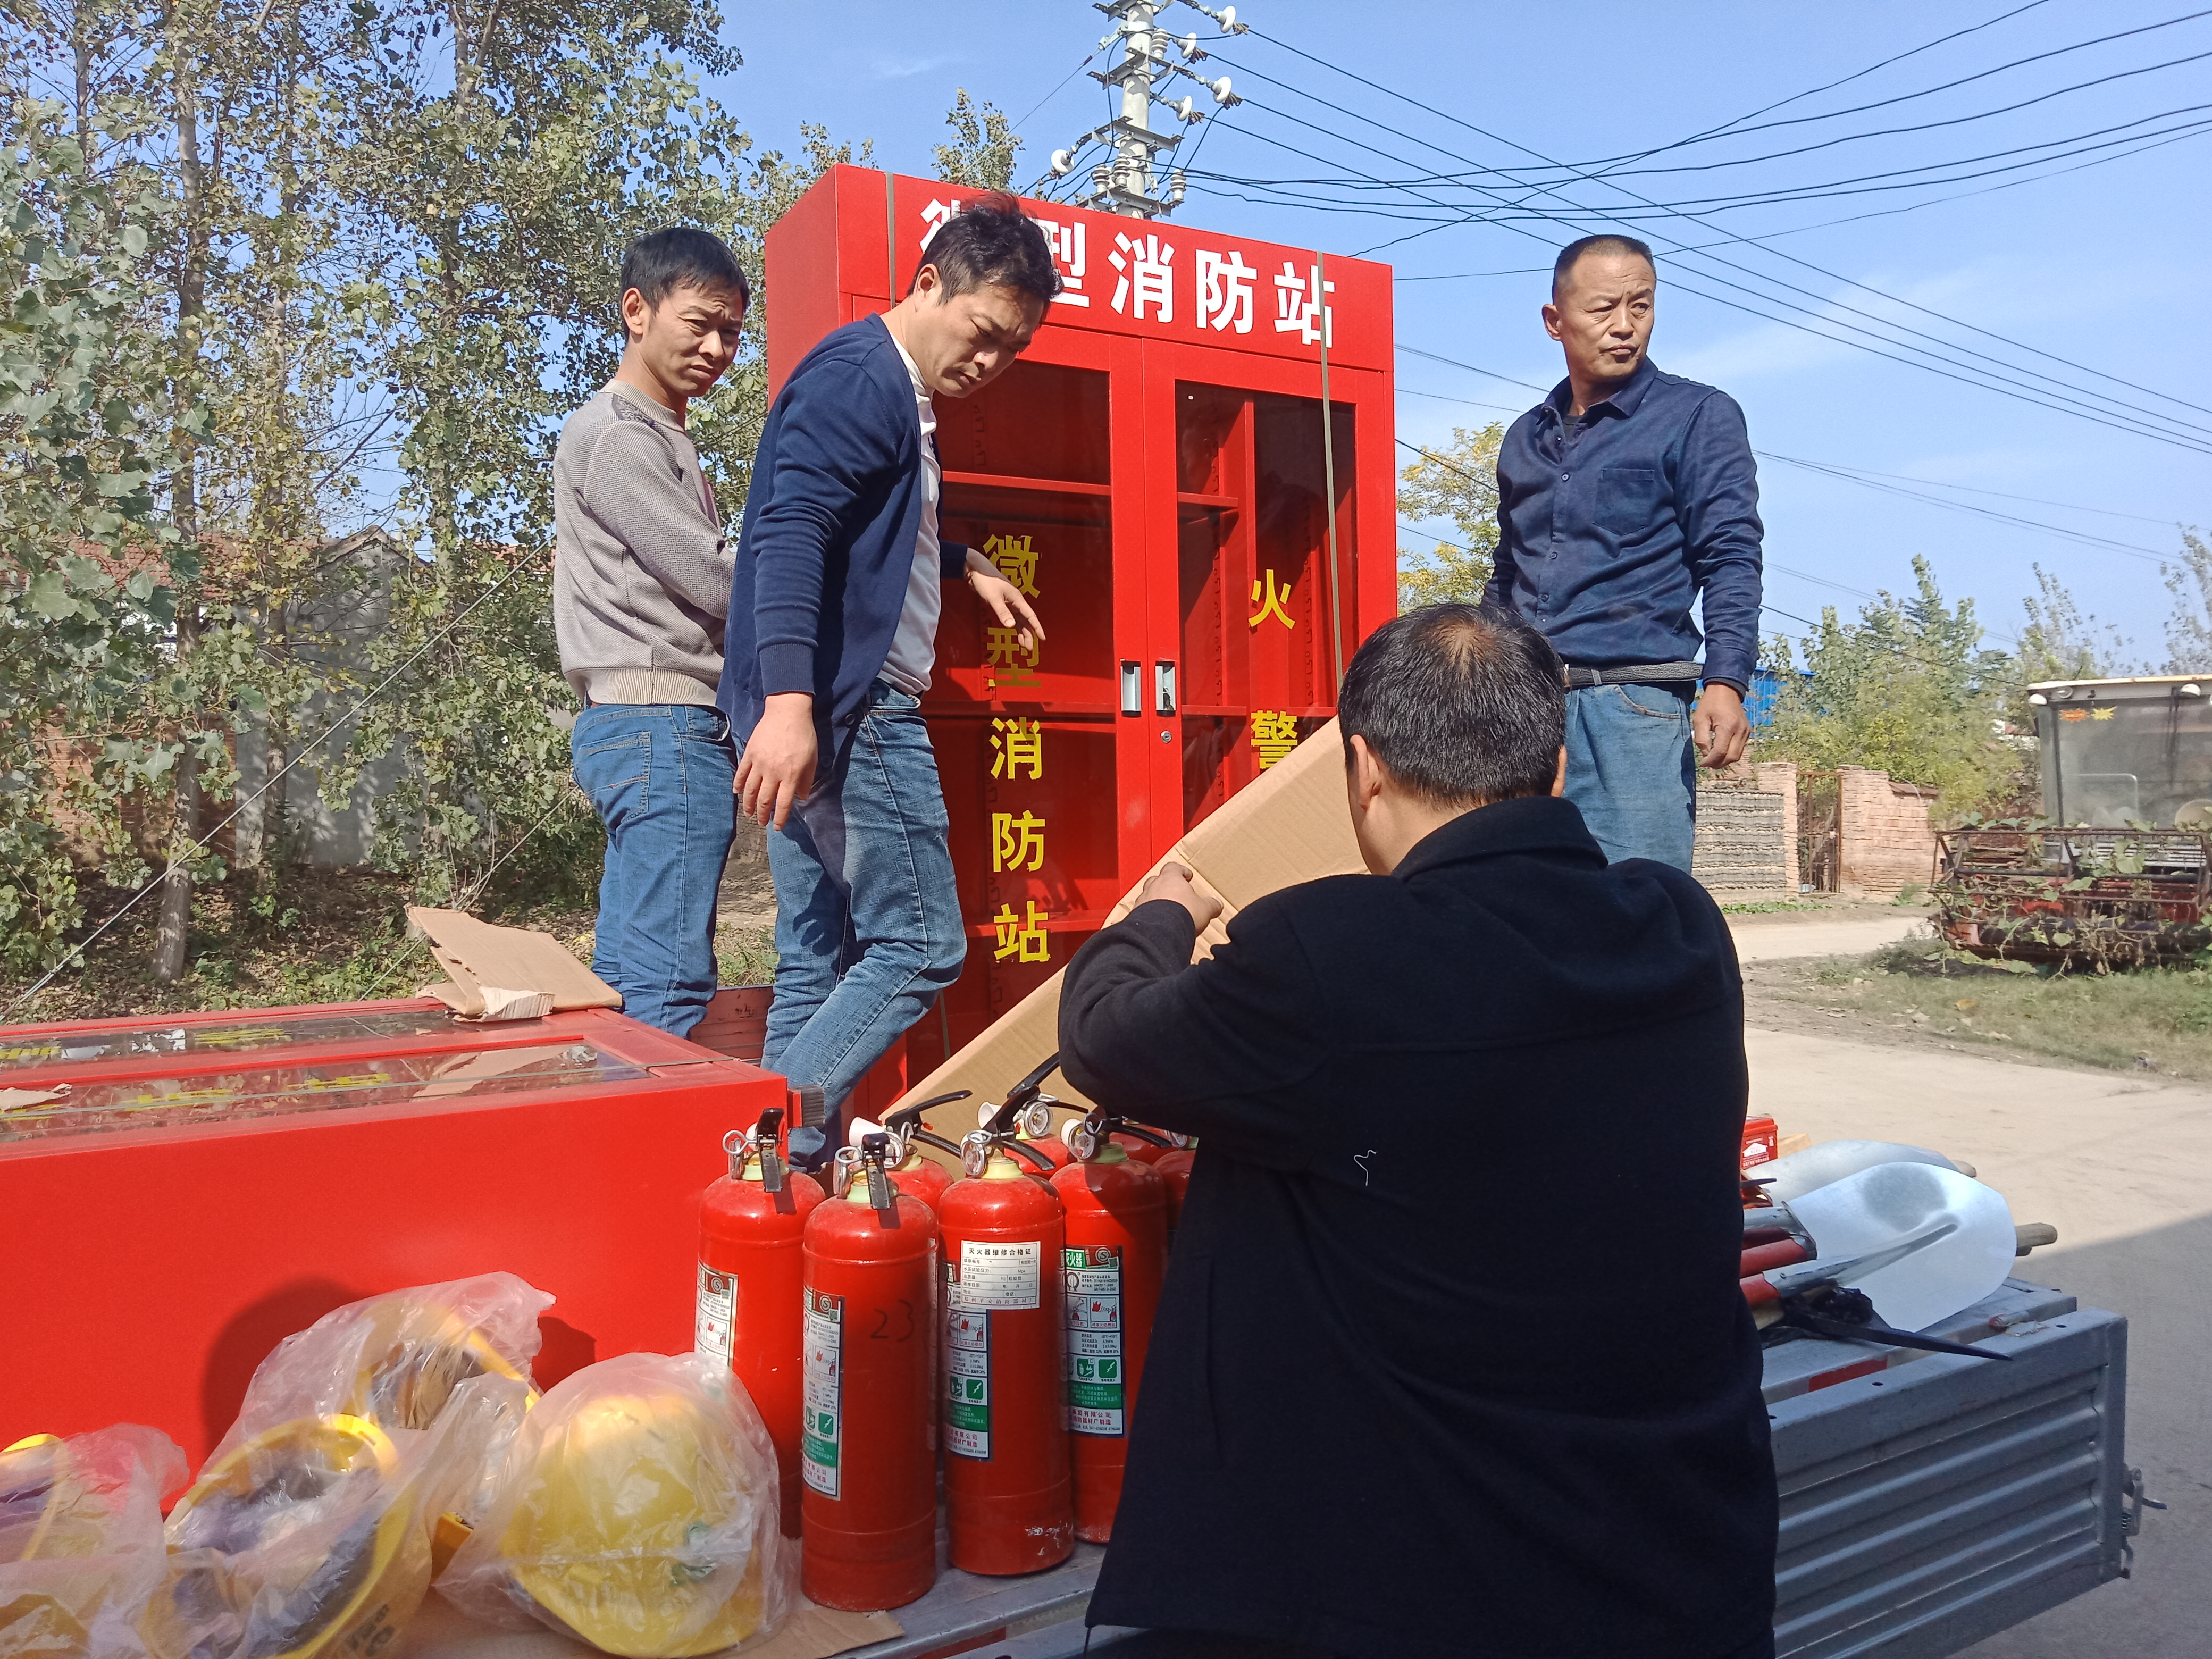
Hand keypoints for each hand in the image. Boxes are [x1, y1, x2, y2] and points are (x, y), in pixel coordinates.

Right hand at [735, 693, 816, 829]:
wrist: (787, 713)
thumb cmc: (804, 736)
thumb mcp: (812, 759)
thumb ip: (807, 780)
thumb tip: (802, 798)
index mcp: (790, 775)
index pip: (783, 804)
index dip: (779, 818)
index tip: (776, 827)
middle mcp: (773, 773)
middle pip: (765, 800)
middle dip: (763, 814)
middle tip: (761, 823)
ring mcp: (759, 763)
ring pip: (750, 790)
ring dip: (748, 804)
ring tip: (749, 813)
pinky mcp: (750, 753)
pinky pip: (741, 773)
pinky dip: (738, 784)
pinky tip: (736, 792)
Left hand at [964, 550, 1045, 651]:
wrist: (975, 569)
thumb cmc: (985, 580)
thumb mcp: (993, 598)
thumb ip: (1002, 612)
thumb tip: (1011, 626)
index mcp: (1017, 599)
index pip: (1030, 616)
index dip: (1037, 627)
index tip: (1042, 637)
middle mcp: (1015, 601)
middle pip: (1025, 620)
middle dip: (1029, 634)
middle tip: (1029, 648)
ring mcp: (1009, 602)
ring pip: (1019, 620)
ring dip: (1022, 632)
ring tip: (1023, 644)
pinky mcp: (1002, 603)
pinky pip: (1011, 617)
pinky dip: (1014, 626)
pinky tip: (1014, 632)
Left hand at [1139, 862, 1222, 931]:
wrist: (1161, 932)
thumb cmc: (1180, 914)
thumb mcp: (1204, 908)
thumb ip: (1211, 905)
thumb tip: (1217, 904)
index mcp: (1170, 879)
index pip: (1173, 867)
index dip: (1181, 871)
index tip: (1187, 875)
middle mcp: (1153, 887)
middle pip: (1156, 880)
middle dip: (1166, 887)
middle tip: (1175, 894)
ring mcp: (1142, 902)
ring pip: (1147, 897)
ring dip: (1156, 903)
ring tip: (1166, 912)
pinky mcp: (1135, 917)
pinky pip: (1141, 913)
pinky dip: (1149, 917)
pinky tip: (1157, 925)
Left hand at [1693, 683, 1750, 769]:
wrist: (1726, 690)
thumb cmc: (1710, 704)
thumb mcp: (1699, 719)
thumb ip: (1701, 738)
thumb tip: (1706, 754)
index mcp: (1727, 726)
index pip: (1720, 752)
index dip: (1710, 761)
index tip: (1702, 763)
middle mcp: (1740, 731)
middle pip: (1732, 757)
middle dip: (1719, 764)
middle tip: (1707, 764)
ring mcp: (1746, 731)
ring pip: (1738, 755)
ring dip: (1725, 760)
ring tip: (1713, 759)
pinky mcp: (1748, 731)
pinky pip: (1740, 748)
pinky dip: (1730, 753)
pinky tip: (1720, 750)